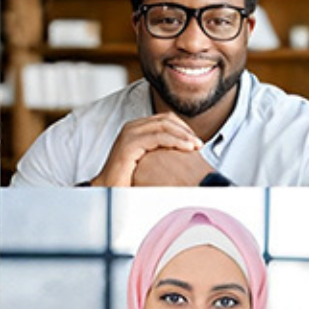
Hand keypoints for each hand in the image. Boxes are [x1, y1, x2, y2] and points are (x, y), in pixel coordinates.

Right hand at [88, 113, 202, 187]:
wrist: (109, 189)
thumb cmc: (129, 179)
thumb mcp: (149, 160)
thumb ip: (162, 151)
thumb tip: (186, 151)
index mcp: (137, 128)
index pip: (165, 119)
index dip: (183, 128)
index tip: (196, 141)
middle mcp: (132, 127)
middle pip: (166, 119)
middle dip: (186, 130)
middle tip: (200, 144)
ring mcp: (129, 133)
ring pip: (164, 125)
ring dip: (184, 135)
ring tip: (197, 146)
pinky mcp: (129, 143)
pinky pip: (158, 137)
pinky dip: (175, 141)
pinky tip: (187, 148)